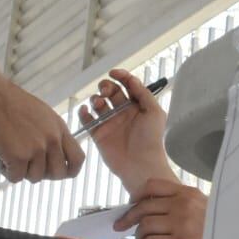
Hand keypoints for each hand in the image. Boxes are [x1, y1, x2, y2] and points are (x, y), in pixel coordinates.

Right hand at [0, 78, 83, 182]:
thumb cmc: (9, 102)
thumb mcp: (41, 115)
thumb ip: (49, 134)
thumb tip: (49, 156)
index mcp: (59, 128)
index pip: (78, 158)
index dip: (70, 170)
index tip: (59, 173)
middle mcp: (52, 140)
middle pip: (58, 174)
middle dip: (43, 174)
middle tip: (27, 165)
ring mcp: (37, 149)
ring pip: (35, 178)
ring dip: (20, 170)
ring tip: (9, 152)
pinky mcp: (19, 157)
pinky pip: (15, 178)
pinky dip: (6, 171)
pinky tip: (0, 155)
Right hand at [78, 68, 173, 192]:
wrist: (140, 165)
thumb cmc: (151, 139)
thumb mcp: (154, 112)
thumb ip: (143, 93)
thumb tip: (131, 79)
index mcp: (137, 106)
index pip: (127, 85)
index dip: (121, 76)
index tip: (114, 73)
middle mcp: (123, 112)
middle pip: (110, 91)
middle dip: (106, 86)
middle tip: (106, 92)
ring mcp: (110, 123)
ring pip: (98, 103)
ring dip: (95, 98)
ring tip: (98, 104)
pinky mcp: (99, 134)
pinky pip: (87, 119)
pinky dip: (83, 112)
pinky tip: (86, 111)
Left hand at [115, 177, 207, 238]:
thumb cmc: (218, 229)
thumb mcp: (204, 207)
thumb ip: (182, 204)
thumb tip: (152, 209)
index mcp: (189, 194)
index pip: (153, 186)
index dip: (137, 195)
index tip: (132, 203)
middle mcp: (184, 205)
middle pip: (144, 207)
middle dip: (129, 217)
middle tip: (123, 224)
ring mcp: (182, 224)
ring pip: (144, 226)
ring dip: (139, 235)